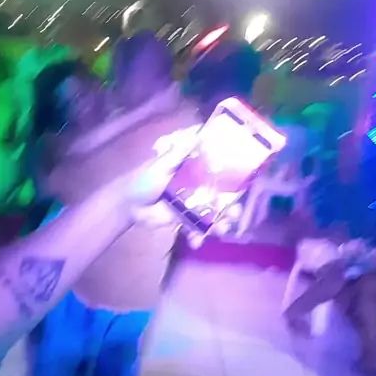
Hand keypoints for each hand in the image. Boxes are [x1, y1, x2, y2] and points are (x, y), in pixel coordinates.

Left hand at [126, 125, 236, 246]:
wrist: (128, 206)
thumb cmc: (143, 180)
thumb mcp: (161, 164)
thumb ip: (178, 153)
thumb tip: (197, 134)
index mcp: (194, 170)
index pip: (219, 171)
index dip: (234, 178)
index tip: (247, 183)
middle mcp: (197, 186)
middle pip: (221, 197)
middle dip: (231, 207)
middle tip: (235, 215)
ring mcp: (192, 204)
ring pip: (213, 214)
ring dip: (220, 224)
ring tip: (220, 231)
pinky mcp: (185, 219)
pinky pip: (197, 228)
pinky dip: (199, 236)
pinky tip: (196, 241)